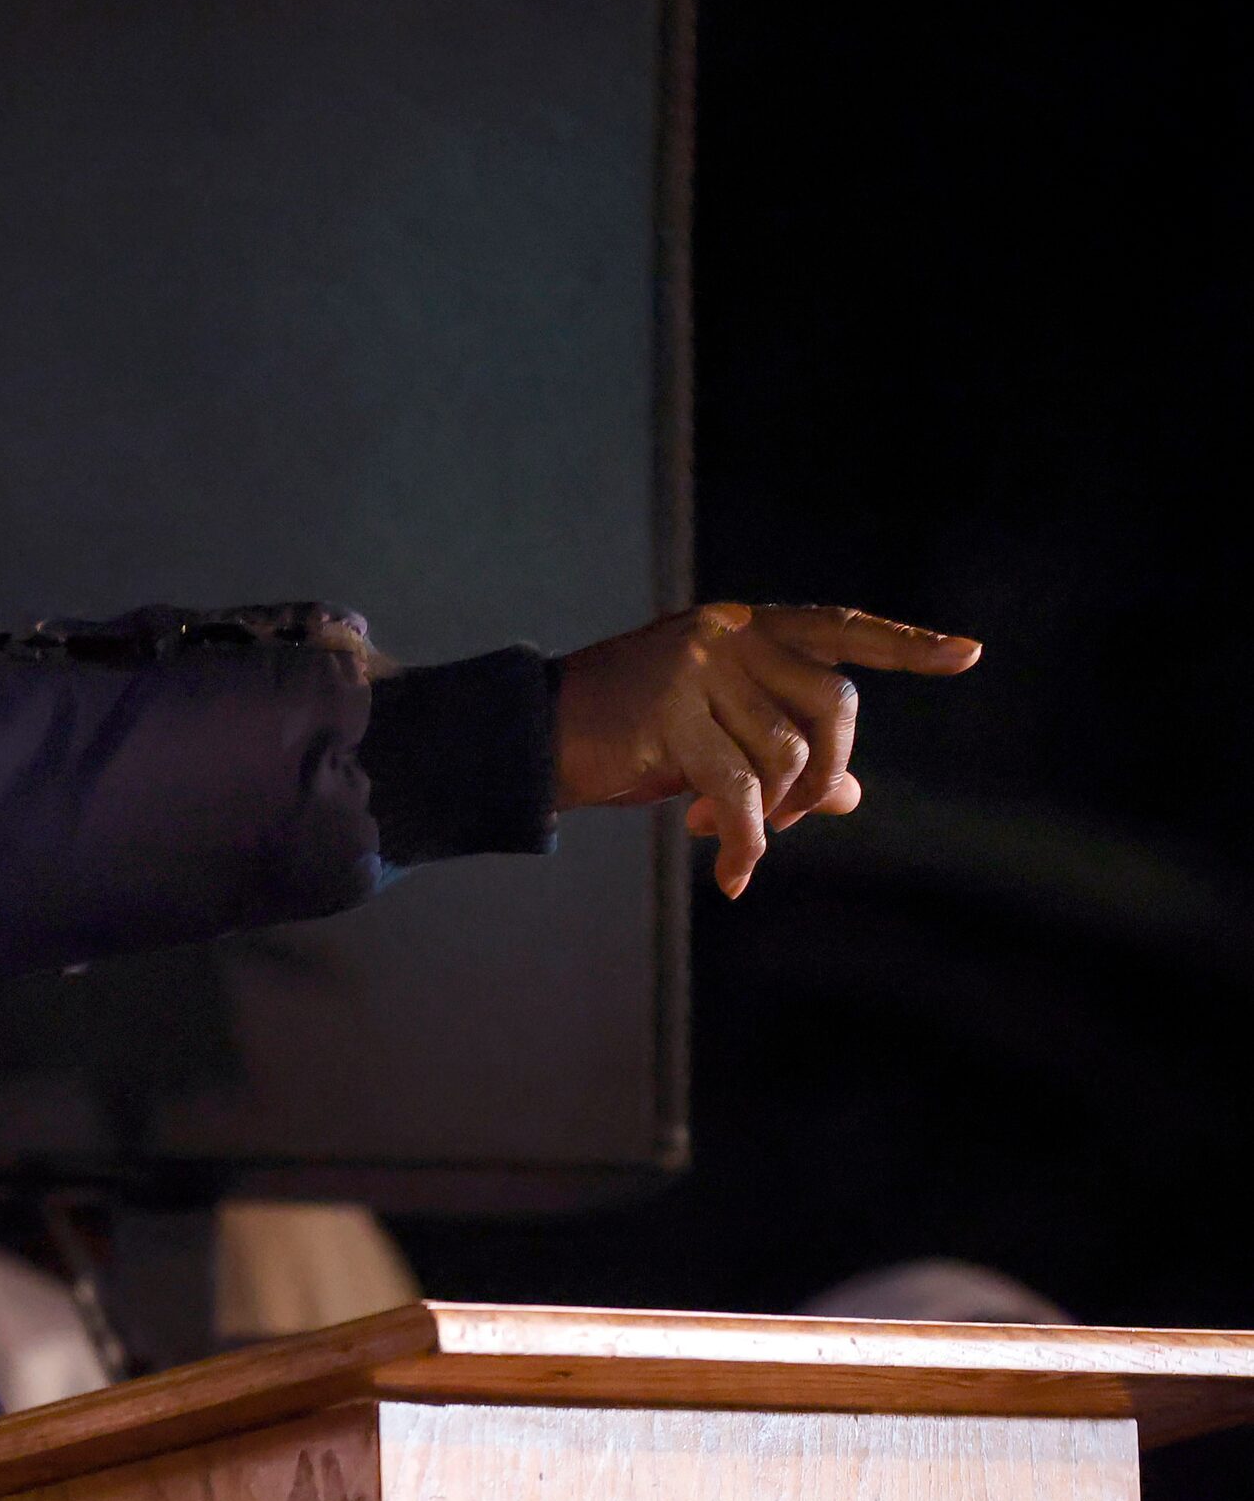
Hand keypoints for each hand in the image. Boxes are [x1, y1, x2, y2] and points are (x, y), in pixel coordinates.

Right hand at [554, 604, 981, 897]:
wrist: (531, 736)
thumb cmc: (624, 735)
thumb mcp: (711, 738)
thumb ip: (779, 753)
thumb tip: (851, 795)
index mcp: (744, 627)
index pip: (840, 629)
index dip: (905, 644)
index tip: (970, 656)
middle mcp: (728, 633)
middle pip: (832, 704)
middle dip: (822, 775)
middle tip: (785, 820)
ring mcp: (698, 667)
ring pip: (786, 754)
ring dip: (771, 816)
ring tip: (725, 837)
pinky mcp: (670, 712)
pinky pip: (738, 791)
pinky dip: (744, 841)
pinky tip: (733, 872)